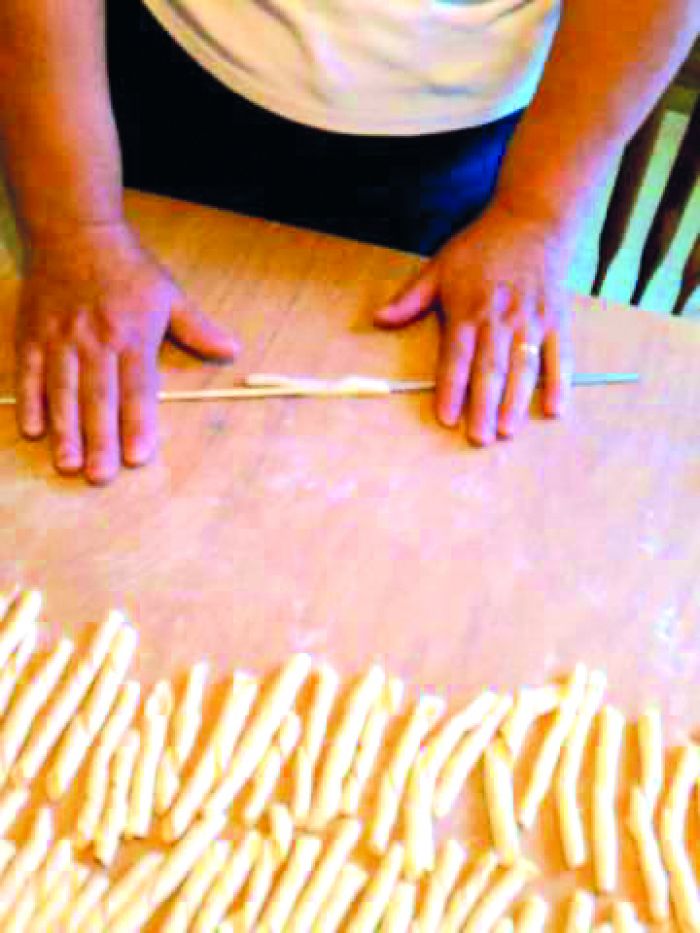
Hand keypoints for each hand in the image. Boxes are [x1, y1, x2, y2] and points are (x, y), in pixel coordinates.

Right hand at [15, 220, 239, 483]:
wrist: (75, 229)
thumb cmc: (128, 267)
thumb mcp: (169, 295)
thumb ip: (198, 328)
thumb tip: (232, 351)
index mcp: (133, 335)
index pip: (138, 387)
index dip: (138, 422)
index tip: (139, 455)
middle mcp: (96, 341)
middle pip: (99, 398)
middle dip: (99, 439)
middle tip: (100, 475)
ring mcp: (61, 339)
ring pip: (63, 391)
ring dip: (65, 429)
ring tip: (68, 463)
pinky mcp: (33, 335)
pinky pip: (29, 373)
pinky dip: (31, 402)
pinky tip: (34, 430)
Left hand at [374, 199, 575, 444]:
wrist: (533, 220)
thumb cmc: (482, 247)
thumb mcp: (440, 266)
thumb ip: (410, 298)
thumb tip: (378, 318)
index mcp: (468, 310)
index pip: (457, 357)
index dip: (451, 388)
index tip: (447, 417)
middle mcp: (501, 319)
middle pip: (490, 369)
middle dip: (483, 405)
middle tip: (478, 437)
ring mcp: (532, 321)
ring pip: (524, 367)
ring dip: (516, 401)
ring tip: (508, 430)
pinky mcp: (558, 320)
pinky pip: (561, 356)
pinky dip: (559, 382)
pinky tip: (554, 409)